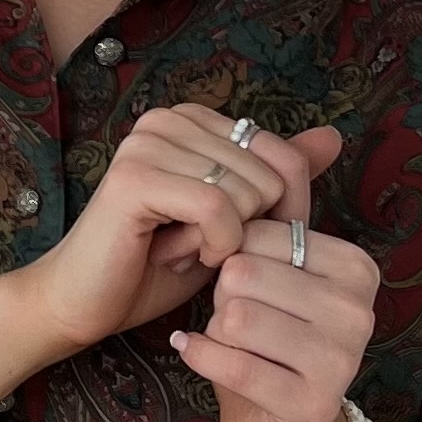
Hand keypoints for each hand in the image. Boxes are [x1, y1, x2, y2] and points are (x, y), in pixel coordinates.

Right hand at [21, 107, 344, 355]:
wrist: (87, 303)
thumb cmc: (158, 263)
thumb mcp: (233, 219)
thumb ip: (276, 176)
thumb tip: (333, 136)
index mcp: (192, 119)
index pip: (281, 156)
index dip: (274, 213)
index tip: (228, 237)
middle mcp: (168, 118)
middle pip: (270, 175)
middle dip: (247, 229)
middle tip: (196, 244)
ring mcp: (147, 143)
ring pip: (246, 193)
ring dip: (225, 241)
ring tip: (180, 246)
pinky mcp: (135, 177)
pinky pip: (217, 210)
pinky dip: (214, 247)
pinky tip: (179, 255)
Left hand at [169, 199, 381, 421]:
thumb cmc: (269, 332)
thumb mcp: (279, 265)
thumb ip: (290, 204)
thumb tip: (329, 132)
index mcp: (356, 267)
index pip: (261, 231)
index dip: (230, 252)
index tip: (232, 275)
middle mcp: (359, 311)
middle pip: (243, 273)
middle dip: (220, 294)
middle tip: (229, 314)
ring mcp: (342, 361)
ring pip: (234, 315)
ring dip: (214, 327)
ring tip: (229, 339)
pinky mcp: (311, 404)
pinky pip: (230, 361)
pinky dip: (199, 355)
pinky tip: (194, 353)